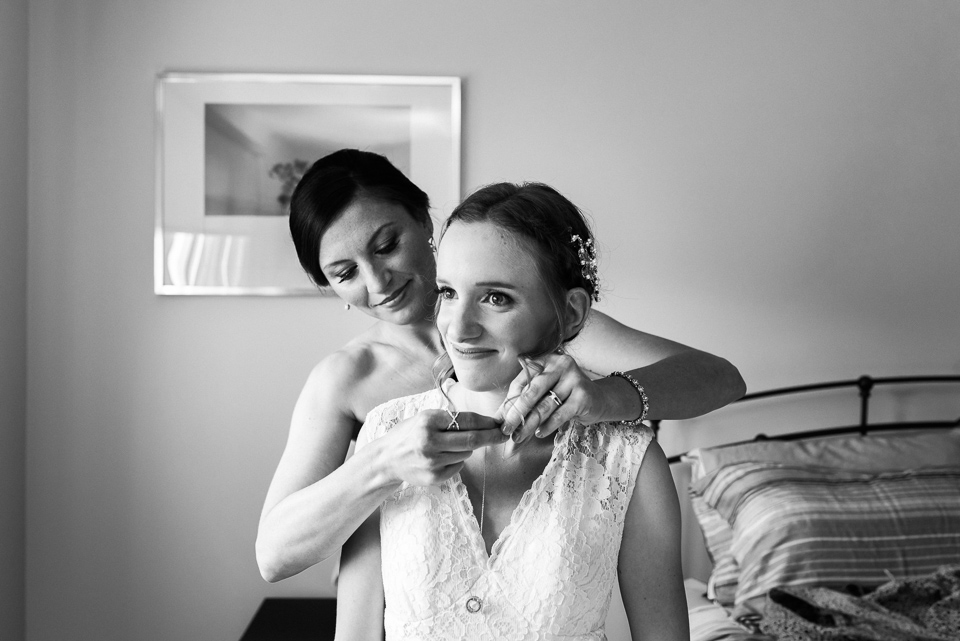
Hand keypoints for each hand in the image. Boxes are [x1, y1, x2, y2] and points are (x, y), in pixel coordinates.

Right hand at [382, 409, 506, 485]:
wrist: (387, 459)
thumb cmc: (409, 434)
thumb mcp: (425, 418)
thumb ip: (451, 420)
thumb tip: (484, 423)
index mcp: (428, 421)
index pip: (467, 421)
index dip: (486, 422)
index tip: (499, 423)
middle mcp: (430, 441)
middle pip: (472, 440)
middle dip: (491, 437)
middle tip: (504, 434)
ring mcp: (432, 462)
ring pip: (466, 454)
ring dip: (467, 448)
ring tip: (450, 445)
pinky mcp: (434, 477)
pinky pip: (458, 466)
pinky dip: (457, 460)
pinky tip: (442, 457)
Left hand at [494, 354, 604, 441]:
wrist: (599, 399)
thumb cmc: (566, 395)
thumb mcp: (545, 392)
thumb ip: (524, 400)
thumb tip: (499, 418)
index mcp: (546, 360)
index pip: (522, 380)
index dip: (509, 401)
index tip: (501, 420)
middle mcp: (560, 365)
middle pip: (532, 391)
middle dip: (516, 413)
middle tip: (506, 430)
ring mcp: (574, 379)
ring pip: (545, 405)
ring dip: (529, 424)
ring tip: (519, 437)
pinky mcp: (583, 396)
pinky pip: (560, 414)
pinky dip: (548, 426)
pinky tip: (539, 433)